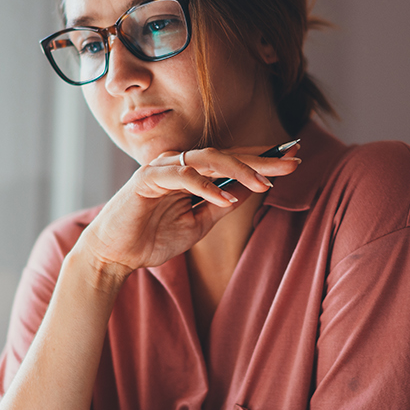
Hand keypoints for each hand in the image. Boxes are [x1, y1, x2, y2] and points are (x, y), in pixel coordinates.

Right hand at [75, 144, 301, 283]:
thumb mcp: (198, 223)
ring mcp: (162, 168)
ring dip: (238, 169)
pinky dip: (205, 186)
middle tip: (292, 162)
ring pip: (207, 158)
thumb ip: (221, 204)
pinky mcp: (146, 180)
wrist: (115, 255)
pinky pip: (182, 176)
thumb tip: (251, 190)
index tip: (294, 160)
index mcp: (191, 172)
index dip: (262, 160)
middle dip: (261, 159)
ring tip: (264, 182)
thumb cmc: (152, 238)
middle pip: (227, 154)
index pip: (232, 161)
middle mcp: (178, 164)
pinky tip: (226, 199)